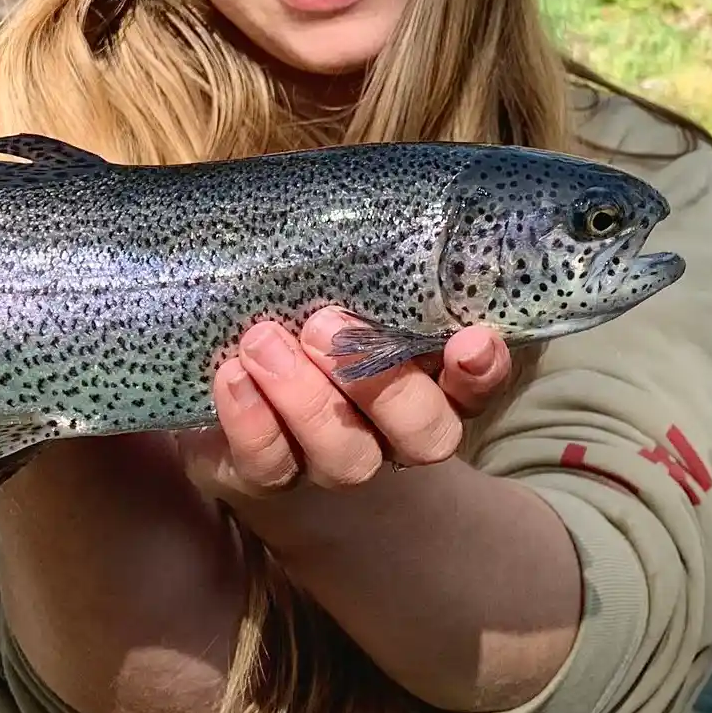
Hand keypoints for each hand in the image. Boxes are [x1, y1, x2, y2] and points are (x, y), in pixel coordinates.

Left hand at [181, 307, 510, 502]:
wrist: (237, 407)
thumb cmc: (301, 339)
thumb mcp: (334, 316)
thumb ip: (362, 295)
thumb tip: (369, 235)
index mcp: (423, 391)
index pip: (472, 390)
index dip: (480, 373)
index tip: (471, 340)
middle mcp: (388, 438)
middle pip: (422, 435)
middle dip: (379, 381)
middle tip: (324, 323)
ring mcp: (331, 466)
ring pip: (346, 456)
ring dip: (306, 398)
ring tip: (264, 341)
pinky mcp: (268, 477)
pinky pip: (268, 464)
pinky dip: (251, 419)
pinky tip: (231, 375)